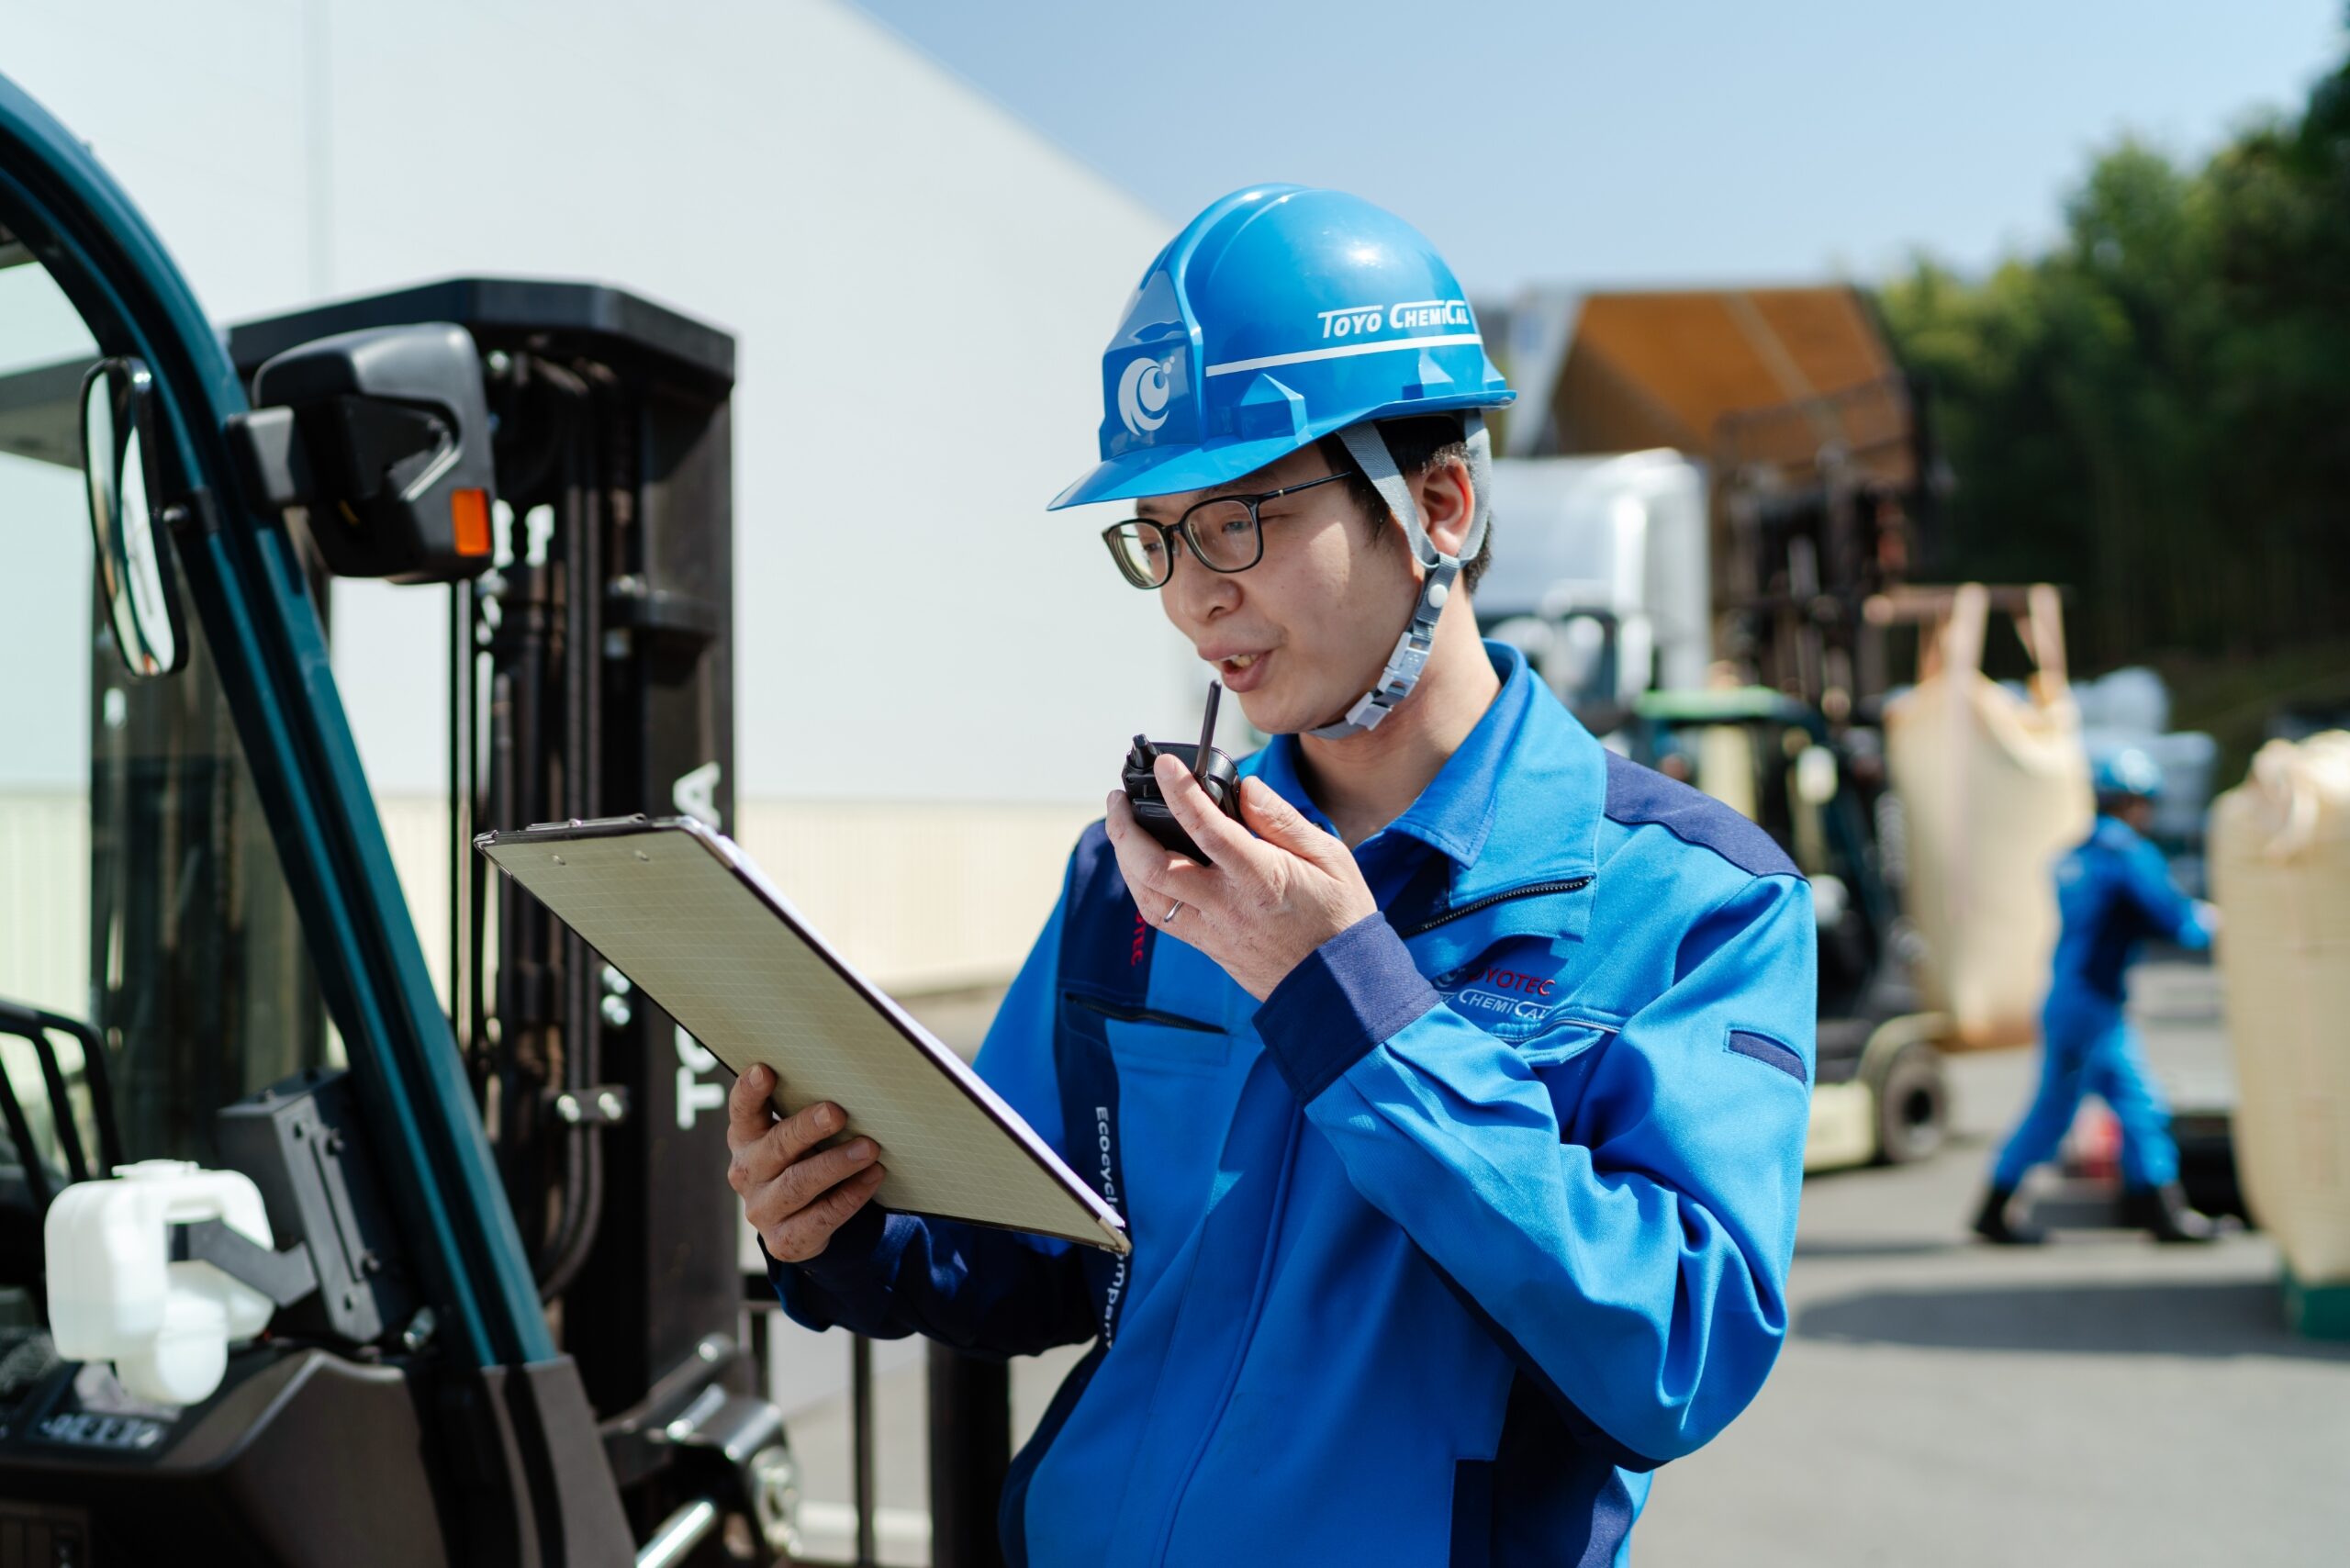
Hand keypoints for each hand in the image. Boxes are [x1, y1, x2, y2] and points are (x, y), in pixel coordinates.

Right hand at [726, 1063, 886, 1262]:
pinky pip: (821, 1217)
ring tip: (868, 1148)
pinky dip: (850, 1196)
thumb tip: (853, 1084)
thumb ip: (807, 1115)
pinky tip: (873, 1177)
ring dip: (835, 1164)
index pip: (742, 1111)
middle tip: (836, 1112)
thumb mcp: (797, 1138)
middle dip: (806, 1128)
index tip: (765, 1070)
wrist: (802, 1222)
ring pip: (798, 1184)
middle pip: (776, 1146)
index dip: (750, 1092)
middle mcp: (747, 1172)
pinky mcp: (784, 1240)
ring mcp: (763, 1209)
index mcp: (746, 1138)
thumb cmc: (803, 1160)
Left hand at [1104, 755, 1378, 1000]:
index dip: (1180, 791)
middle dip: (1125, 828)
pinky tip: (1140, 865)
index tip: (1164, 764)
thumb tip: (1246, 787)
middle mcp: (1227, 906)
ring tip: (1122, 826)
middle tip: (1118, 797)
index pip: (1207, 828)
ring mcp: (1212, 930)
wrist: (1339, 986)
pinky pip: (1159, 916)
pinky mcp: (1206, 946)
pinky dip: (1140, 886)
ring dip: (1124, 858)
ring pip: (1147, 896)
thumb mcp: (1330, 858)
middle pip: (1154, 867)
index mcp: (1260, 878)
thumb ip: (1283, 821)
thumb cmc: (1340, 917)